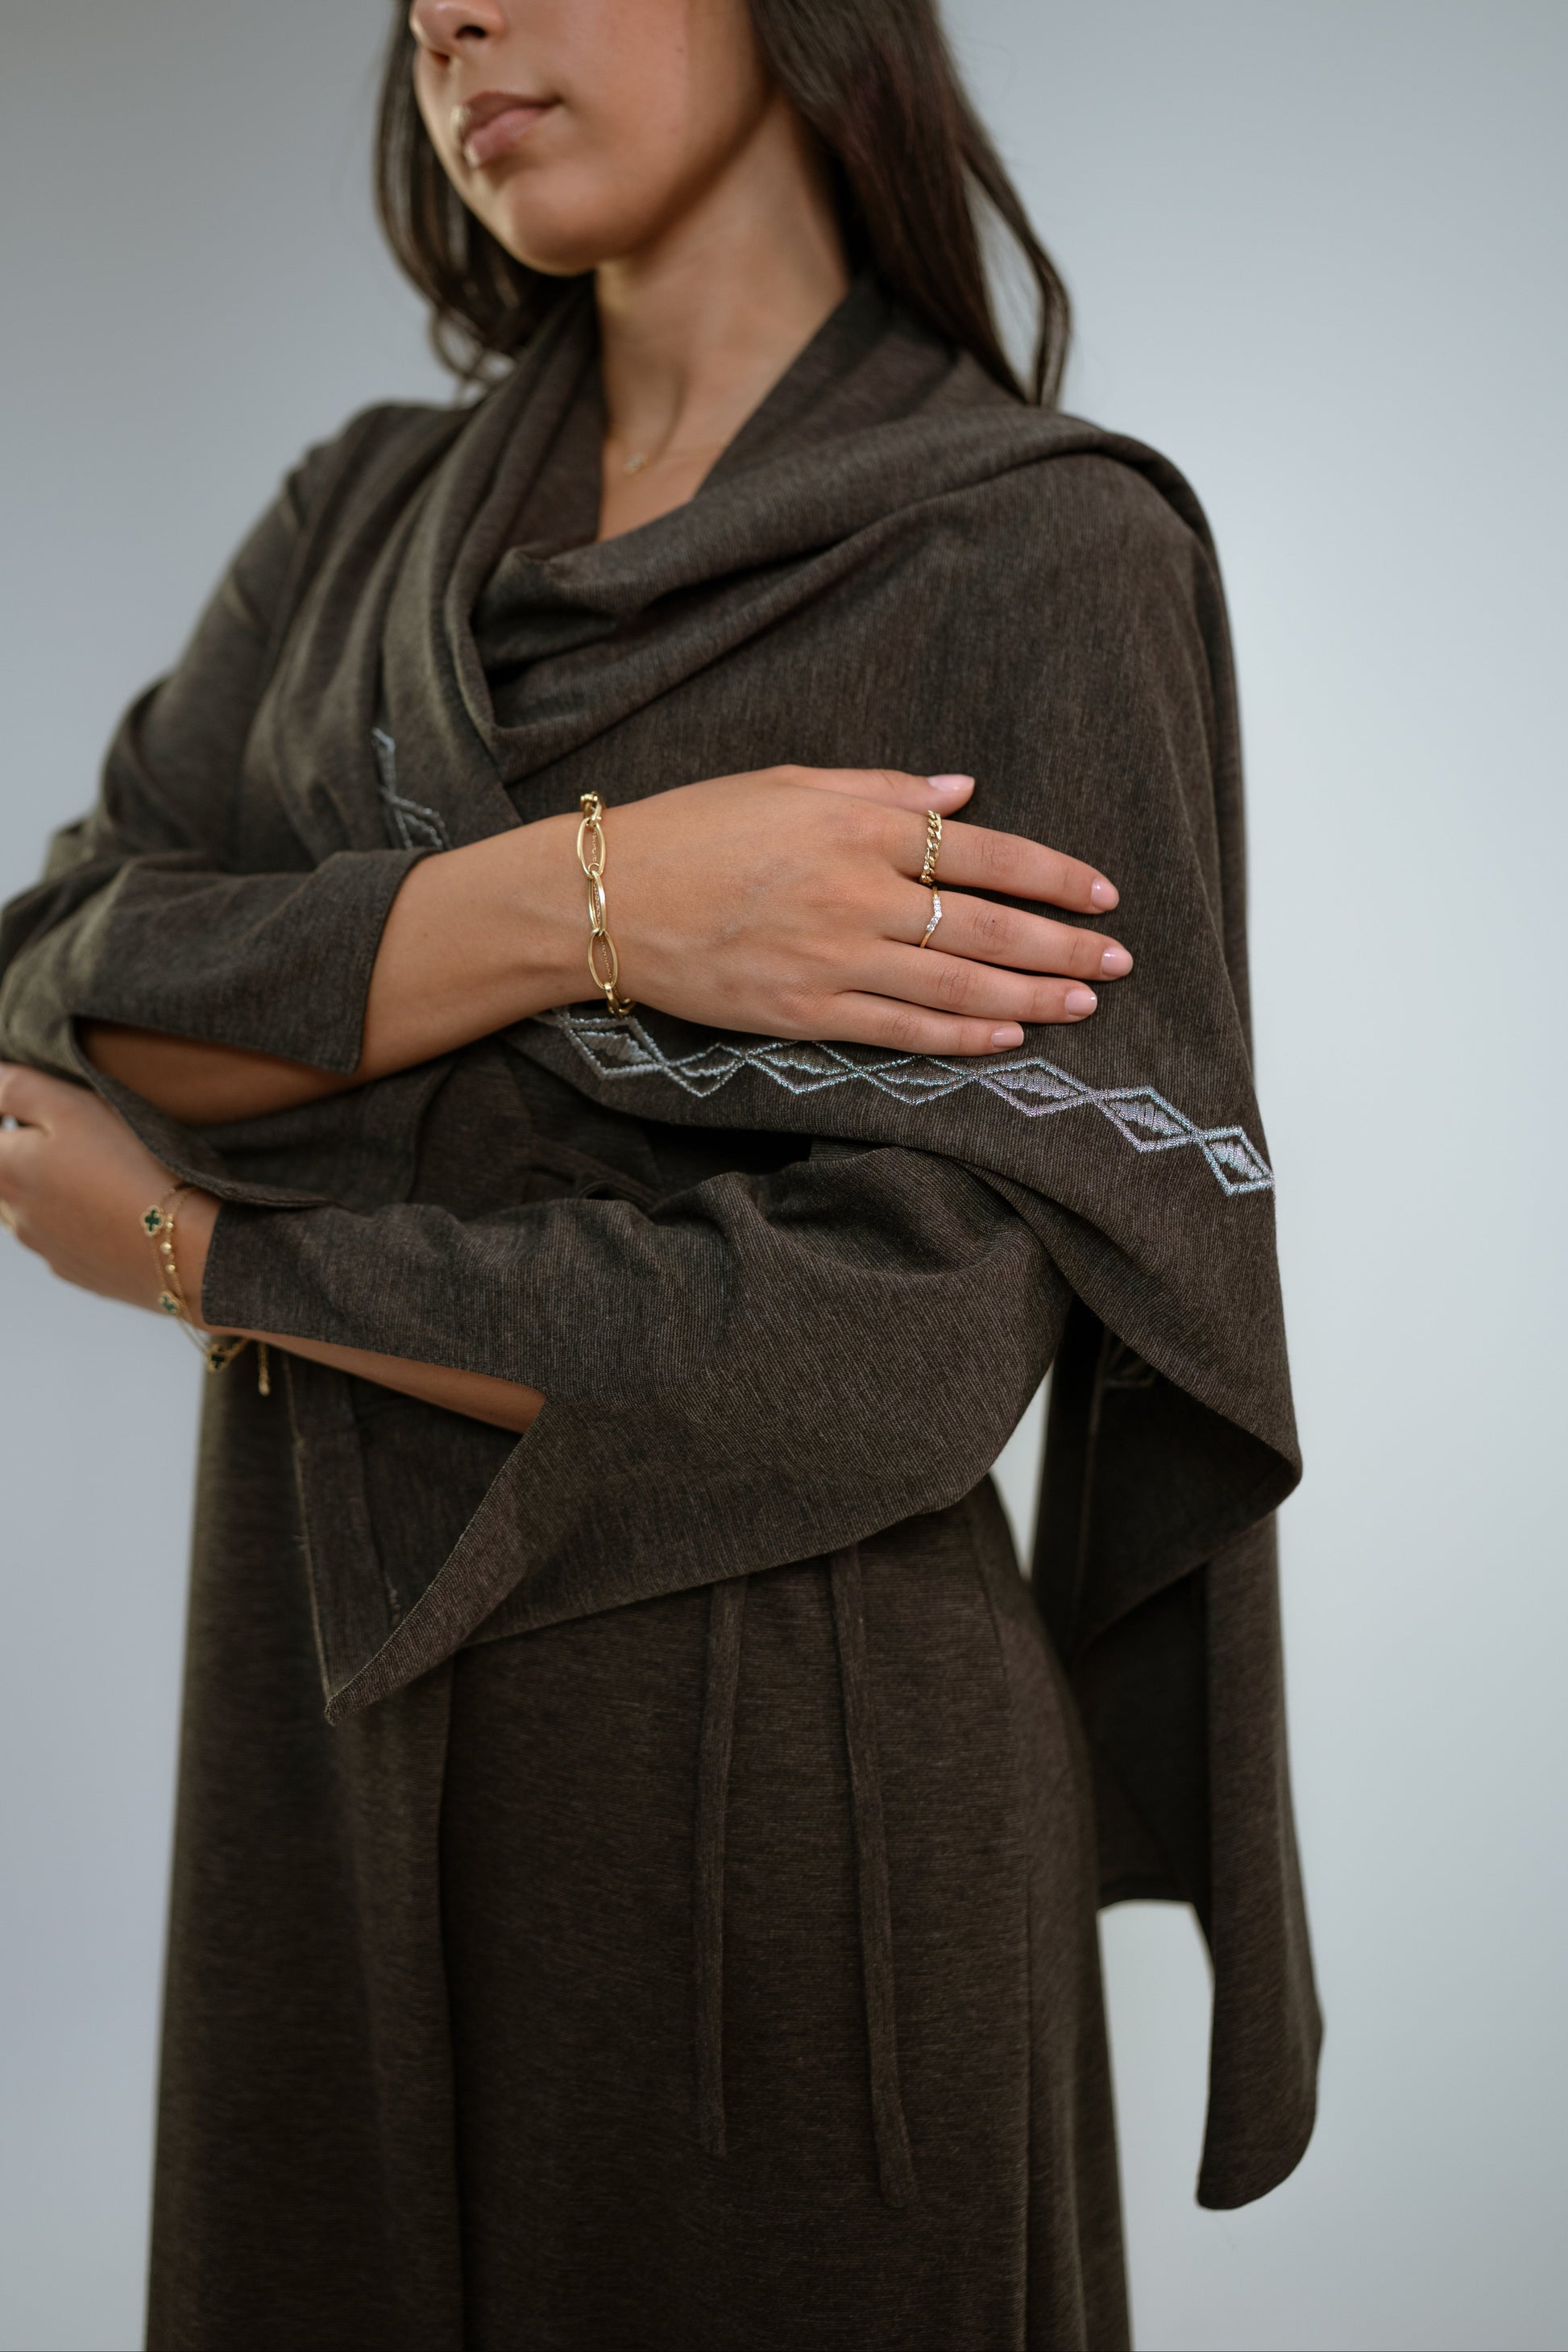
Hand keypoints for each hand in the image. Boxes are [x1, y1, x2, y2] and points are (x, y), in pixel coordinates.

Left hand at [0, 1063, 216, 1311]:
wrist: (185, 1248)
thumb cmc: (130, 1168)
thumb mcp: (71, 1107)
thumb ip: (16, 1089)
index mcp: (4, 1171)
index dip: (9, 1117)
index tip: (39, 1110)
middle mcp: (13, 1216)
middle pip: (3, 1175)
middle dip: (23, 1153)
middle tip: (75, 1136)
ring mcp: (44, 1249)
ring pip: (29, 1209)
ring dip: (48, 1190)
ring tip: (95, 1175)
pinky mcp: (76, 1271)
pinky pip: (62, 1240)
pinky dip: (76, 1222)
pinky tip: (111, 1212)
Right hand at [603, 766, 1130, 1055]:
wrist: (607, 898)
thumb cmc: (696, 830)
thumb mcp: (790, 783)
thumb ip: (884, 790)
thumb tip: (966, 791)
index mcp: (857, 828)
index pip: (982, 852)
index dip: (1051, 875)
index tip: (1102, 894)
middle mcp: (854, 895)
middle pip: (984, 927)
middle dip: (1062, 947)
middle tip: (1119, 962)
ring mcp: (830, 960)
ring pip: (954, 987)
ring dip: (1030, 997)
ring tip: (1083, 1004)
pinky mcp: (803, 1012)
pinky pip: (901, 1032)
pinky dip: (961, 1038)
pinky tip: (1008, 1038)